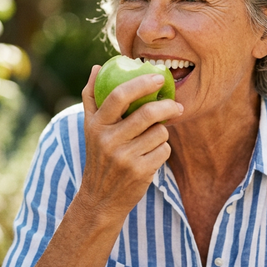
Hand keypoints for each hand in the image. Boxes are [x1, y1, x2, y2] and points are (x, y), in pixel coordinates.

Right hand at [80, 65, 182, 221]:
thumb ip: (91, 97)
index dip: (141, 84)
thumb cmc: (99, 156)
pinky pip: (164, 150)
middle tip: (177, 105)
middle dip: (168, 106)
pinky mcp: (141, 172)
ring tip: (152, 139)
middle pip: (148, 114)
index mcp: (96, 126)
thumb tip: (96, 67)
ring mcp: (125, 158)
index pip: (119, 96)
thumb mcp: (89, 129)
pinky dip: (162, 150)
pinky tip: (151, 156)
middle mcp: (109, 141)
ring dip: (162, 133)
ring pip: (160, 133)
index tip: (158, 78)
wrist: (100, 199)